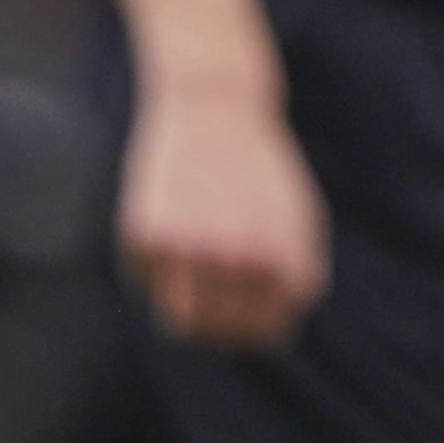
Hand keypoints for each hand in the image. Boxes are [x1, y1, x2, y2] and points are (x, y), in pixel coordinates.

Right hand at [118, 79, 330, 350]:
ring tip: (191, 271)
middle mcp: (239, 260)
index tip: (245, 315)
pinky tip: (166, 225)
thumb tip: (275, 336)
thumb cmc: (260, 168)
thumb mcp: (298, 218)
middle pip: (221, 332)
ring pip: (182, 321)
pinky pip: (145, 280)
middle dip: (218, 324)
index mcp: (284, 259)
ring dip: (186, 307)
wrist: (217, 106)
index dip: (255, 331)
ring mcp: (192, 250)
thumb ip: (295, 275)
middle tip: (214, 293)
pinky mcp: (146, 235)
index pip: (266, 332)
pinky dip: (154, 265)